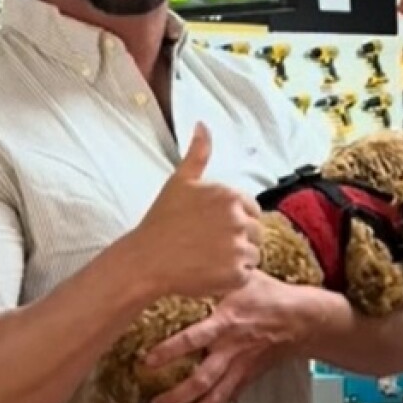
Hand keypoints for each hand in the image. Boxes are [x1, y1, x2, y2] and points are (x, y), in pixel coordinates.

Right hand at [129, 122, 262, 299]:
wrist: (145, 260)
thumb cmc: (161, 221)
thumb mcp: (180, 182)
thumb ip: (198, 154)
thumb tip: (203, 124)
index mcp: (229, 196)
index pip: (252, 210)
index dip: (235, 220)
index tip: (213, 228)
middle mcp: (238, 219)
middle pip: (256, 232)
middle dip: (238, 239)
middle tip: (208, 245)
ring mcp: (238, 247)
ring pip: (254, 254)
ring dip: (237, 259)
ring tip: (208, 258)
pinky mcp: (237, 273)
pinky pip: (247, 275)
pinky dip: (232, 278)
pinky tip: (210, 272)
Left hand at [143, 272, 305, 402]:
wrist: (303, 318)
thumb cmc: (269, 294)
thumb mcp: (241, 278)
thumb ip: (212, 274)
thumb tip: (179, 263)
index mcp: (227, 322)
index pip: (194, 338)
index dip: (170, 351)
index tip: (147, 360)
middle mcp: (231, 349)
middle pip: (202, 379)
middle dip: (177, 395)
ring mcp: (239, 367)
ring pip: (214, 398)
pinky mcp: (246, 377)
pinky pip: (225, 400)